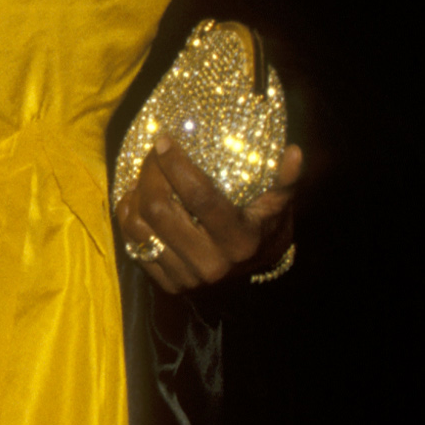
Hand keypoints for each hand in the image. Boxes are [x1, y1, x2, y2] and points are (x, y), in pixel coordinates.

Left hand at [115, 136, 301, 296]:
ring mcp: (188, 278)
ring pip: (141, 228)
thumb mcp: (280, 201)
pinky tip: (135, 199)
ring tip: (143, 175)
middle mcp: (212, 264)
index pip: (199, 196)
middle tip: (151, 154)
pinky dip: (128, 219)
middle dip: (149, 175)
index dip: (176, 165)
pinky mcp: (170, 284)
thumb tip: (295, 151)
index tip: (163, 139)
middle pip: (161, 210)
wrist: (257, 264)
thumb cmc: (266, 222)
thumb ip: (287, 179)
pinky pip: (134, 247)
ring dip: (135, 195)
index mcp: (239, 240)